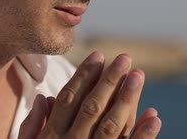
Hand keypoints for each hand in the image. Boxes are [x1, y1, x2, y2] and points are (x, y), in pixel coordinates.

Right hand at [19, 52, 161, 137]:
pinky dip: (143, 136)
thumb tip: (45, 97)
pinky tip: (155, 117)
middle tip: (125, 58)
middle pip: (93, 107)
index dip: (85, 76)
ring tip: (138, 76)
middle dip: (109, 80)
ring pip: (112, 126)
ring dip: (127, 99)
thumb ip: (31, 128)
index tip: (98, 56)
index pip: (69, 100)